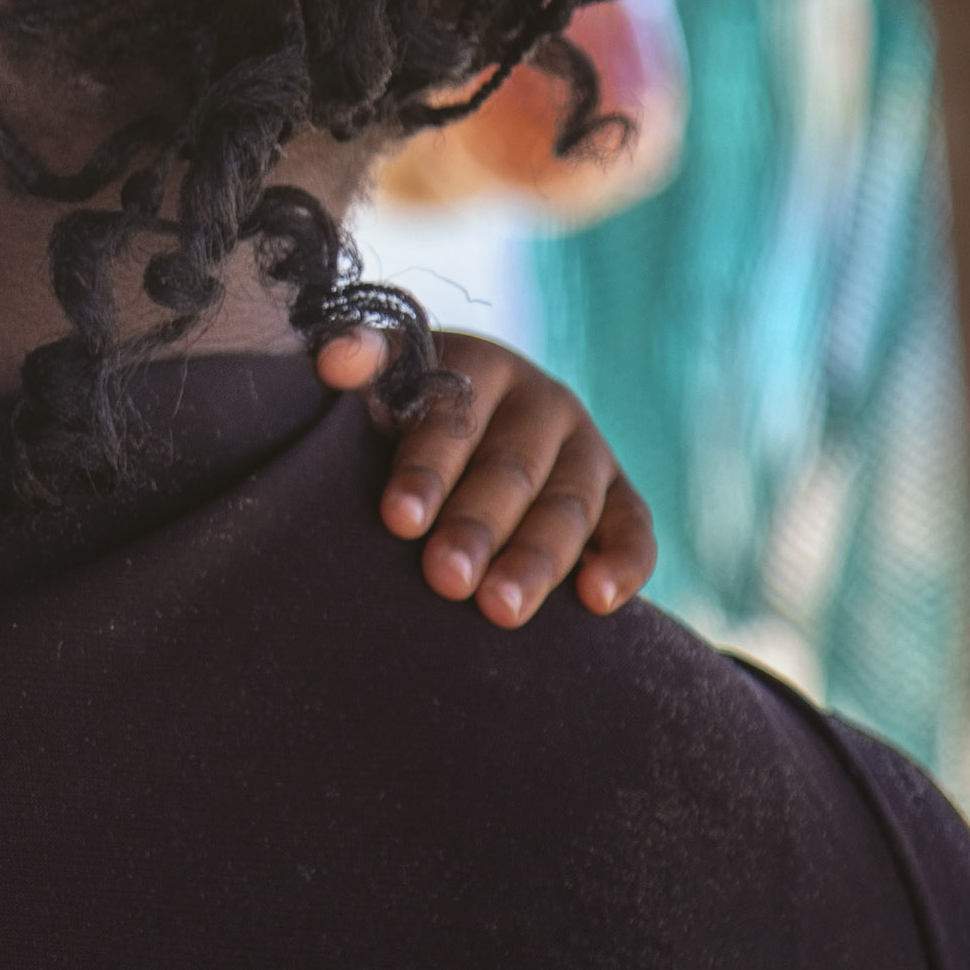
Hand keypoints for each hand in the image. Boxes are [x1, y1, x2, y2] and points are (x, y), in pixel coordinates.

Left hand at [312, 328, 658, 627]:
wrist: (460, 427)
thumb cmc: (402, 411)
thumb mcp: (381, 380)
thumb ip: (361, 364)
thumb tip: (334, 360)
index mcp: (481, 369)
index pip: (455, 418)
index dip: (427, 469)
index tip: (398, 520)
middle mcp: (544, 404)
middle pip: (513, 470)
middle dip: (477, 527)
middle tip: (446, 578)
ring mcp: (588, 451)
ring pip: (570, 506)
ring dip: (537, 560)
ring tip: (501, 610)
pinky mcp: (621, 496)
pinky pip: (635, 529)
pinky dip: (624, 563)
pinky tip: (598, 600)